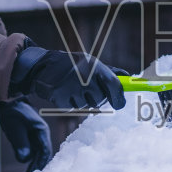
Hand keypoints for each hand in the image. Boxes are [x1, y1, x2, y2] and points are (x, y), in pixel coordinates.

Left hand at [0, 100, 52, 171]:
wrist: (7, 104)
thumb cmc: (11, 114)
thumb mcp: (14, 129)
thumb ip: (20, 143)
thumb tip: (24, 159)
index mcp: (42, 131)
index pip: (45, 150)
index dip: (41, 163)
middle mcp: (42, 135)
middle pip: (43, 155)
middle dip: (38, 168)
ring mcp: (37, 138)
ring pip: (38, 155)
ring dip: (34, 166)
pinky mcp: (31, 140)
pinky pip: (33, 153)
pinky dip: (30, 162)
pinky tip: (26, 171)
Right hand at [9, 47, 126, 110]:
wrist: (42, 65)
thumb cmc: (71, 65)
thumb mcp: (89, 62)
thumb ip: (108, 71)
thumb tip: (129, 77)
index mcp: (93, 65)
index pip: (113, 84)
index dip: (118, 96)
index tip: (119, 104)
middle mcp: (83, 75)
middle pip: (99, 99)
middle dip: (95, 99)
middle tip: (86, 91)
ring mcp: (70, 86)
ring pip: (86, 106)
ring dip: (81, 102)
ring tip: (72, 88)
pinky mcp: (59, 95)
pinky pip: (72, 109)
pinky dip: (69, 105)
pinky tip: (63, 93)